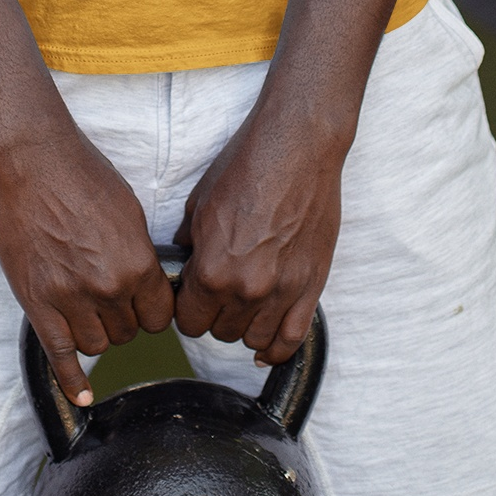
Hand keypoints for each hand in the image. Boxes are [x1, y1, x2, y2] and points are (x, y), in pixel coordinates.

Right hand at [0, 126, 175, 404]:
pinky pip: (59, 354)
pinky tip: (81, 394)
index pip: (160, 316)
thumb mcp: (129, 211)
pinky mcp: (37, 302)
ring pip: (97, 345)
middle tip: (110, 296)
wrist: (31, 159)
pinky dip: (71, 379)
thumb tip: (147, 283)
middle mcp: (108, 287)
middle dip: (124, 318)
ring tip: (90, 311)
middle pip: (129, 333)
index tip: (144, 303)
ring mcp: (70, 298)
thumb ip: (140, 255)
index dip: (153, 310)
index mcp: (137, 264)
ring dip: (98, 333)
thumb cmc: (82, 173)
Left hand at [173, 111, 344, 365]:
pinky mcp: (311, 286)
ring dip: (245, 326)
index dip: (187, 309)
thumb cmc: (246, 167)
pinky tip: (267, 345)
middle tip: (220, 292)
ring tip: (244, 304)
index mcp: (212, 271)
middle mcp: (246, 289)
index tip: (192, 296)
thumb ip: (189, 244)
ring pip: (254, 339)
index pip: (188, 322)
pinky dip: (278, 348)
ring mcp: (282, 291)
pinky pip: (293, 339)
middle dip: (215, 315)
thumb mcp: (200, 203)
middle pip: (220, 332)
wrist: (297, 147)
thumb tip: (183, 262)